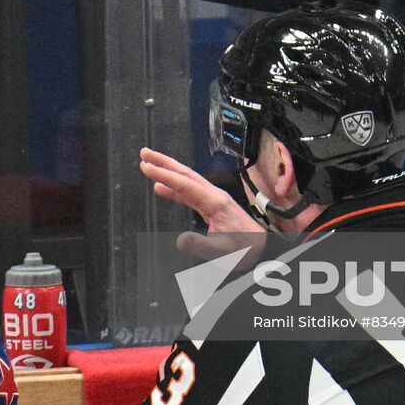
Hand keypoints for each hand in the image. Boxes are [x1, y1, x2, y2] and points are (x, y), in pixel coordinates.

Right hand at [139, 147, 265, 262]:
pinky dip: (173, 188)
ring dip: (168, 171)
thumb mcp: (223, 252)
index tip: (146, 167)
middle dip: (164, 162)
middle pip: (185, 173)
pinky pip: (188, 192)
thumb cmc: (244, 249)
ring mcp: (212, 199)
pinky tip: (161, 188)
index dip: (164, 175)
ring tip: (149, 164)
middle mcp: (213, 195)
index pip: (185, 184)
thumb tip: (180, 240)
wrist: (260, 247)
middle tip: (144, 153)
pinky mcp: (210, 206)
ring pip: (186, 180)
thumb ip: (201, 245)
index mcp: (215, 202)